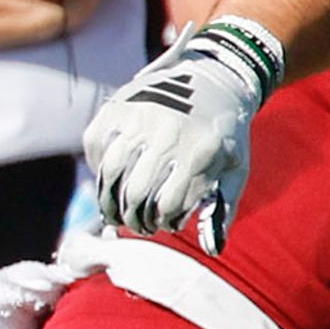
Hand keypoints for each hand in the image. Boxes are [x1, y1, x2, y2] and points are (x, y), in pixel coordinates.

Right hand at [86, 18, 282, 248]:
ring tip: (117, 213)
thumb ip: (223, 209)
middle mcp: (168, 133)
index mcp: (200, 151)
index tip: (166, 226)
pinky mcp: (116, 106)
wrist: (214, 78)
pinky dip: (99, 169)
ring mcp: (139, 116)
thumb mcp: (234, 168)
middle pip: (136, 193)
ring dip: (109, 201)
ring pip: (111, 173)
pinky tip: (110, 181)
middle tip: (139, 225)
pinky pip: (95, 147)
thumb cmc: (224, 133)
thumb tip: (212, 250)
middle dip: (135, 218)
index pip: (169, 205)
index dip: (165, 223)